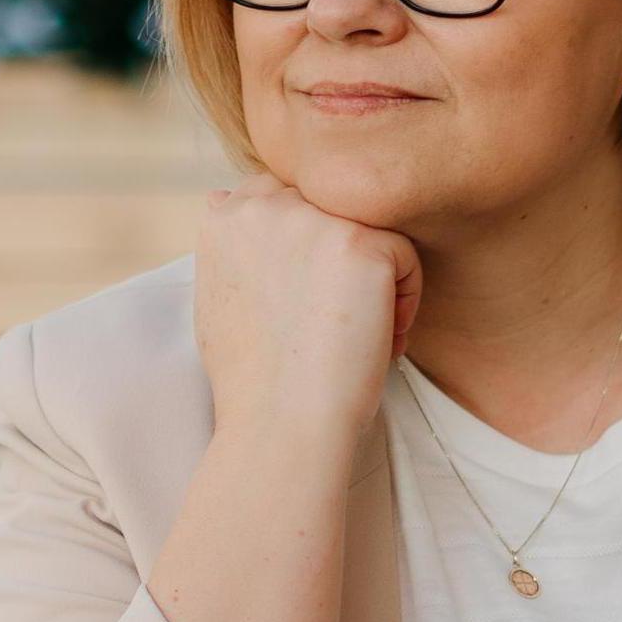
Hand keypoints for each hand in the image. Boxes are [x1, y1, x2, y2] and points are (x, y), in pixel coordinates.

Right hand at [193, 172, 421, 447]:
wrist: (280, 424)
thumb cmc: (251, 379)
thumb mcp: (216, 295)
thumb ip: (229, 243)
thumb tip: (223, 200)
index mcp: (223, 217)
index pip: (281, 197)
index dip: (305, 249)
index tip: (305, 301)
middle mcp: (264, 206)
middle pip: (332, 209)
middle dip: (341, 261)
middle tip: (332, 323)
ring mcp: (313, 220)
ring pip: (370, 231)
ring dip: (374, 280)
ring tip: (358, 333)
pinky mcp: (362, 243)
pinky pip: (404, 258)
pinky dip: (403, 302)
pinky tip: (380, 341)